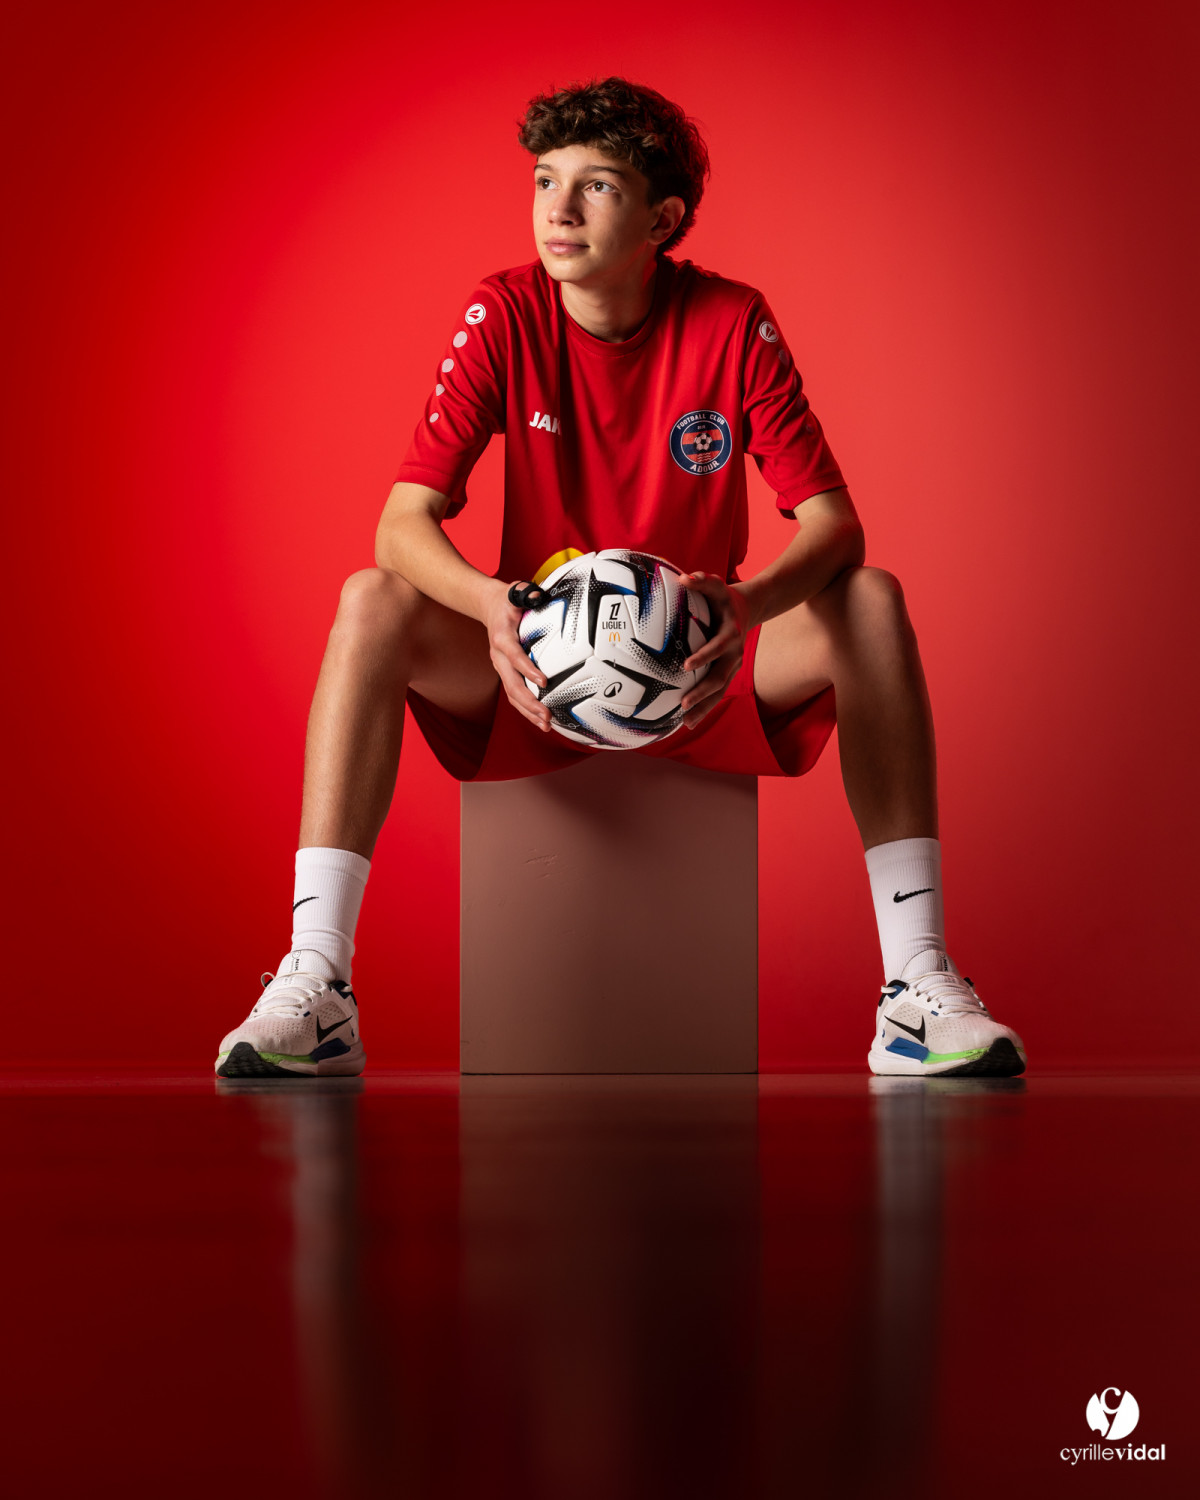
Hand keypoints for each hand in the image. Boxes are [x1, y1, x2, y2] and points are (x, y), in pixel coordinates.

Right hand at [484, 579, 550, 731]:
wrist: (487, 606)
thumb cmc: (506, 599)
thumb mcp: (515, 591)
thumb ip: (526, 593)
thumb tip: (538, 595)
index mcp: (502, 638)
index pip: (514, 656)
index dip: (527, 669)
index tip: (544, 681)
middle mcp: (498, 656)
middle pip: (512, 684)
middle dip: (529, 702)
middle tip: (547, 715)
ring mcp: (500, 667)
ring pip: (512, 694)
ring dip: (528, 712)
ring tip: (546, 725)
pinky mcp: (505, 672)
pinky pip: (514, 694)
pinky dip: (526, 708)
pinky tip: (540, 719)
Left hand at [677, 572, 751, 729]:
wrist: (749, 609)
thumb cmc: (724, 597)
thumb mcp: (716, 585)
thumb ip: (701, 580)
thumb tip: (683, 578)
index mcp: (730, 634)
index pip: (716, 648)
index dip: (703, 657)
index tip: (686, 666)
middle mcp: (735, 654)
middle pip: (719, 677)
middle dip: (702, 692)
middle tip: (684, 703)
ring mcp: (734, 666)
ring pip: (720, 691)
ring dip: (704, 708)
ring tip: (686, 722)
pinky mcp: (729, 673)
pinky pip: (718, 693)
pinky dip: (705, 708)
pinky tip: (689, 722)